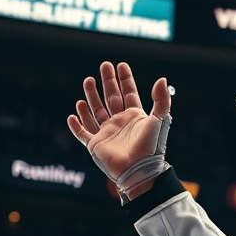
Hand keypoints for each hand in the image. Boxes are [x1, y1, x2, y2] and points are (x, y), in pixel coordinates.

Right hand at [67, 62, 171, 196]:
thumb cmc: (152, 147)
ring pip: (96, 111)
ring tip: (88, 80)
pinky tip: (73, 114)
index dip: (125, 80)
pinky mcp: (95, 145)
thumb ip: (162, 100)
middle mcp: (120, 123)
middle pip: (111, 98)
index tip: (120, 65)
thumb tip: (162, 79)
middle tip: (104, 65)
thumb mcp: (160, 120)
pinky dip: (77, 125)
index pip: (128, 93)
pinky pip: (83, 133)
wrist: (140, 170)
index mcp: (135, 117)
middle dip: (107, 82)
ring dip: (91, 97)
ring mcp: (107, 133)